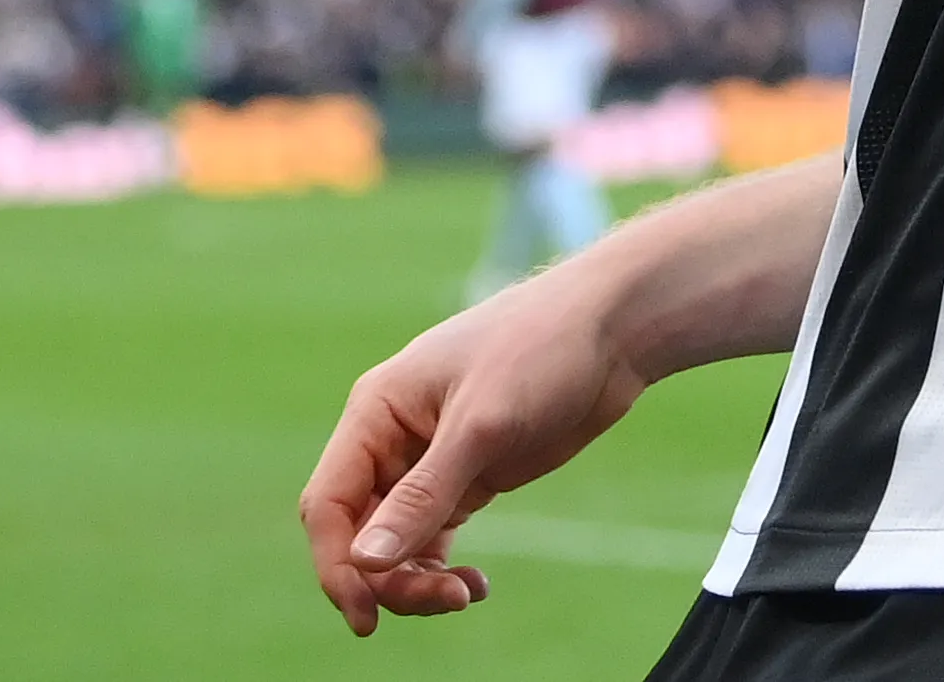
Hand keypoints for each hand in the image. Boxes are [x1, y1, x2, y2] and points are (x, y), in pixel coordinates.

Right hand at [298, 262, 647, 634]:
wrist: (615, 328)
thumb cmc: (542, 349)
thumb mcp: (482, 424)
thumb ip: (423, 494)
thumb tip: (365, 562)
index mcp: (376, 411)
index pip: (328, 503)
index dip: (337, 564)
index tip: (366, 614)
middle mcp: (392, 439)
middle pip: (359, 532)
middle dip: (387, 578)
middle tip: (443, 600)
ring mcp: (430, 460)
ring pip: (394, 542)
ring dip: (416, 580)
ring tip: (464, 595)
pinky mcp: (469, 475)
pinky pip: (432, 537)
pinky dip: (442, 569)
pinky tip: (475, 587)